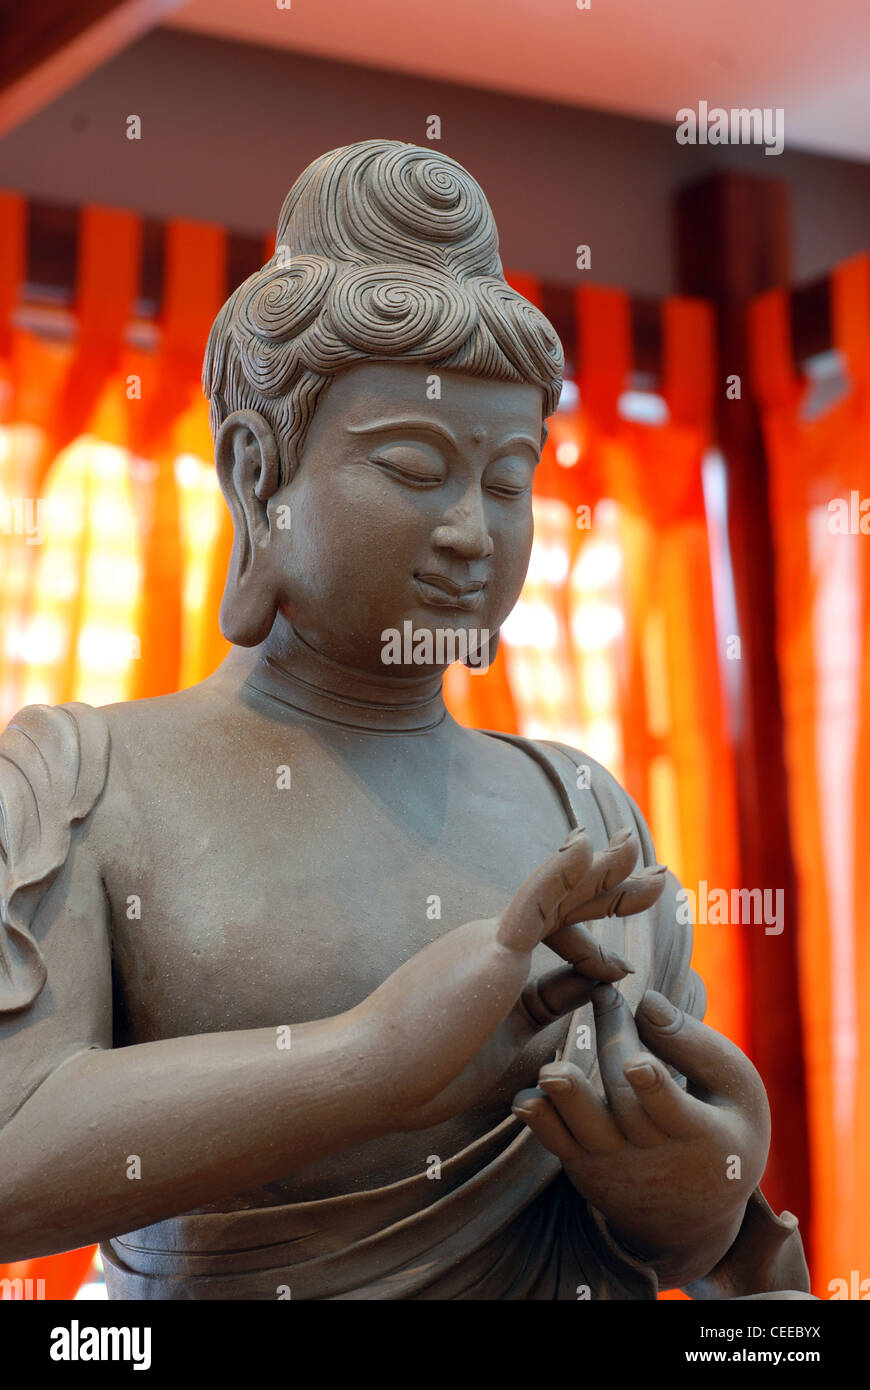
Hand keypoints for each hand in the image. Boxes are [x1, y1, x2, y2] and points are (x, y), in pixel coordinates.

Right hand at [352, 827, 666, 1130]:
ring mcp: (492, 939)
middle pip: (567, 907)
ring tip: (641, 853)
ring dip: (603, 872)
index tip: (624, 968)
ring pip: (558, 895)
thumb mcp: (515, 1041)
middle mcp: (495, 941)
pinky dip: (561, 870)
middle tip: (658, 874)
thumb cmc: (433, 1070)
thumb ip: (553, 1011)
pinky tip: (586, 845)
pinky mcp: (491, 947)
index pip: (559, 944)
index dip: (595, 949)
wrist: (380, 1076)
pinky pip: (533, 899)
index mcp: (497, 964)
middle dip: (612, 888)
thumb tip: (600, 986)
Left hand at [512, 986, 770, 1287]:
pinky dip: (540, 1122)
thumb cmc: (721, 1129)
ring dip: (566, 1099)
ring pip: (586, 1132)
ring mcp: (614, 1164)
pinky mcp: (584, 1166)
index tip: (637, 1062)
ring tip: (550, 1073)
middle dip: (614, 1044)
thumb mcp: (735, 1091)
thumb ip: (696, 1046)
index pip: (674, 1111)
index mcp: (704, 1137)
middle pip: (627, 1102)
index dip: (654, 1088)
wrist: (691, 1215)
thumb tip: (646, 1001)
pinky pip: (558, 1145)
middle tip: (604, 995)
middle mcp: (655, 1158)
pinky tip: (524, 1099)